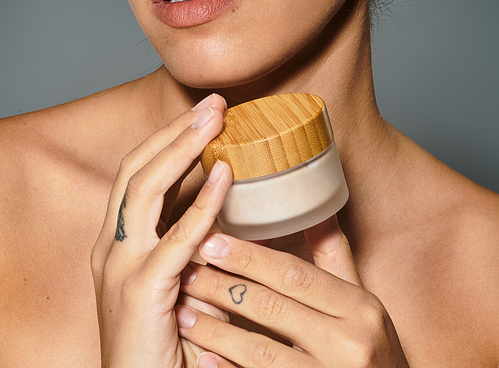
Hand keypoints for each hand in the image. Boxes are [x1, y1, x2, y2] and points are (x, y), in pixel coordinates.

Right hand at [91, 94, 232, 367]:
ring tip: (217, 120)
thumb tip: (228, 203)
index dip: (167, 139)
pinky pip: (175, 239)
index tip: (204, 114)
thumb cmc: (164, 343)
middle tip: (215, 103)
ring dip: (182, 149)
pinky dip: (201, 203)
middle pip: (136, 170)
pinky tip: (224, 176)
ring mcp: (120, 268)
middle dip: (175, 131)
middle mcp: (110, 247)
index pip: (136, 174)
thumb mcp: (175, 281)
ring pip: (145, 190)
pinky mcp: (140, 293)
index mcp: (116, 242)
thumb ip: (192, 244)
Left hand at [176, 216, 408, 366]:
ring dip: (217, 332)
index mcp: (360, 308)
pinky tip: (203, 361)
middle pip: (273, 308)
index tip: (212, 242)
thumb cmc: (372, 352)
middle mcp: (348, 344)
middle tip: (187, 272)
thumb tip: (313, 204)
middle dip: (224, 288)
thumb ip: (334, 257)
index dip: (250, 258)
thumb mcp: (363, 304)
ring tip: (185, 314)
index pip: (295, 275)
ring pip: (260, 352)